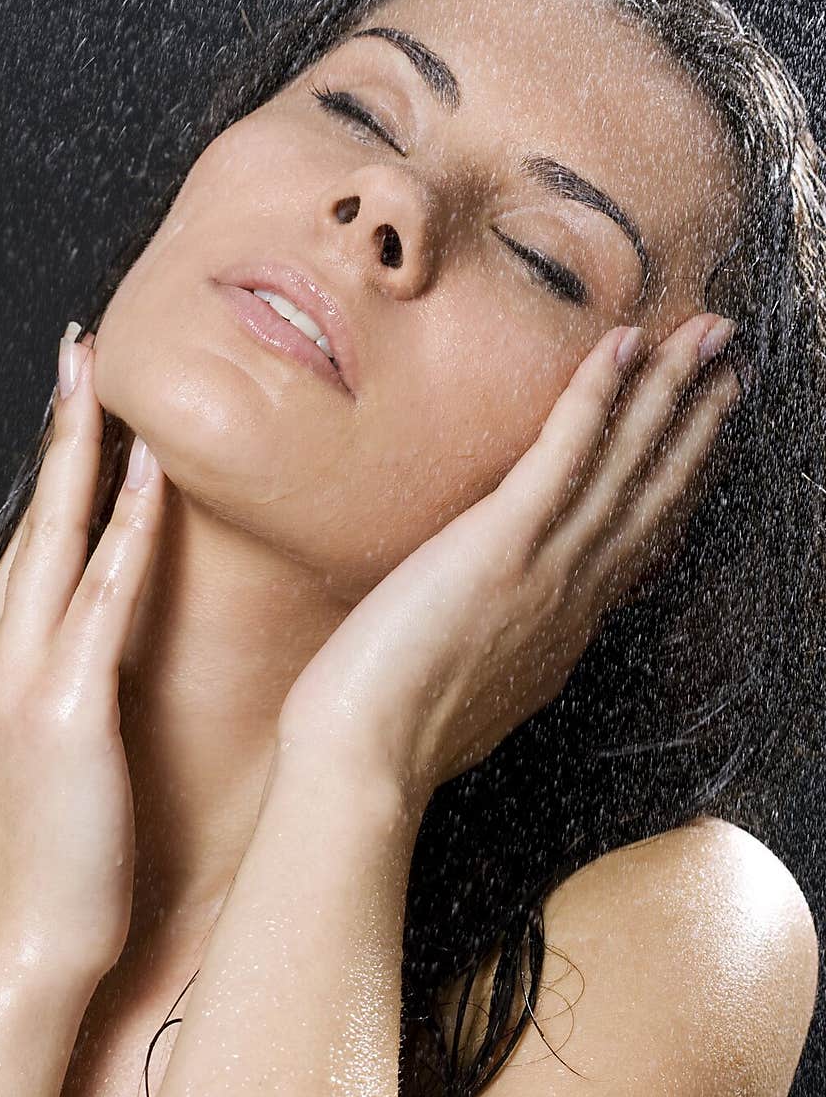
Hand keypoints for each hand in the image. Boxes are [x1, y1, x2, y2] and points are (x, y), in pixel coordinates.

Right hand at [0, 330, 165, 975]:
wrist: (29, 939)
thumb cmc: (45, 850)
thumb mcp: (27, 752)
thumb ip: (45, 683)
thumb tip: (81, 638)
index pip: (20, 548)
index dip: (51, 475)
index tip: (75, 410)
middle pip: (26, 522)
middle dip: (56, 434)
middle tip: (81, 355)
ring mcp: (15, 679)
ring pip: (55, 541)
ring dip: (84, 457)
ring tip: (107, 384)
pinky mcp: (64, 708)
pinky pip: (101, 598)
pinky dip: (126, 531)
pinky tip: (150, 478)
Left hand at [279, 314, 740, 817]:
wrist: (366, 762)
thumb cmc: (397, 733)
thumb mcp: (481, 687)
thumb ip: (509, 647)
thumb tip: (503, 628)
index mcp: (568, 624)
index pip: (640, 537)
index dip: (678, 479)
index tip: (701, 435)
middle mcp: (576, 592)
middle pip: (654, 491)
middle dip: (697, 421)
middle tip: (730, 363)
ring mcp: (547, 567)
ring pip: (626, 463)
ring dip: (670, 389)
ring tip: (706, 335)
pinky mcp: (504, 544)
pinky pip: (565, 453)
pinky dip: (597, 394)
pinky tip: (623, 342)